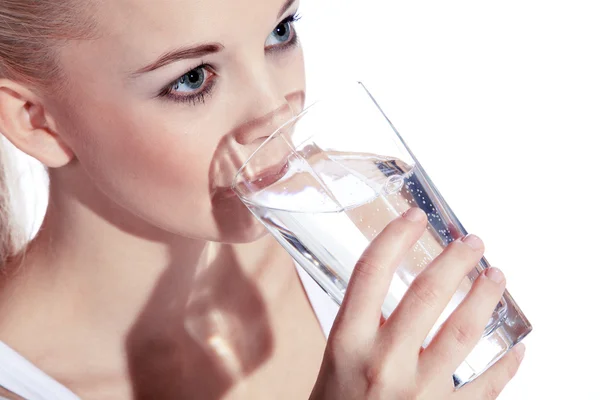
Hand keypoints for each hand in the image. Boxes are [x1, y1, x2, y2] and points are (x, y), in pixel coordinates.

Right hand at [310, 208, 524, 398]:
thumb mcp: (333, 359)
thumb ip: (361, 324)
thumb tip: (390, 287)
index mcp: (347, 343)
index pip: (371, 274)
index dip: (395, 238)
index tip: (413, 218)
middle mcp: (382, 362)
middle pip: (426, 295)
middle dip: (454, 260)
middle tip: (471, 241)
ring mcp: (416, 393)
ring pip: (463, 333)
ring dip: (486, 299)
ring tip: (497, 277)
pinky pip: (485, 388)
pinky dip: (506, 366)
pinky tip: (516, 348)